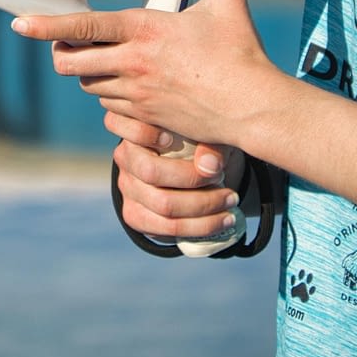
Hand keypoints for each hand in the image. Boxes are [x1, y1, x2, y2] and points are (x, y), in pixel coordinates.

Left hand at [13, 0, 274, 151]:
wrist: (254, 110)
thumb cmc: (242, 53)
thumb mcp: (230, 0)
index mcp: (146, 30)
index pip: (84, 28)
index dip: (47, 25)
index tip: (19, 23)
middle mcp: (134, 63)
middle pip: (71, 63)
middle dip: (61, 52)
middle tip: (66, 43)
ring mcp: (137, 94)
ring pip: (88, 85)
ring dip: (87, 73)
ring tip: (101, 59)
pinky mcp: (145, 118)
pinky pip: (109, 107)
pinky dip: (109, 95)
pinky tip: (127, 84)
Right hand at [105, 111, 245, 239]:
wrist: (185, 171)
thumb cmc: (195, 142)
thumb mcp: (204, 133)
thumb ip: (209, 142)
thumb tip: (210, 167)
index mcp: (136, 130)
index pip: (130, 128)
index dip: (146, 134)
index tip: (171, 138)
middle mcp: (125, 158)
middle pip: (151, 172)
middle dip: (192, 178)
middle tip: (222, 176)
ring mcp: (127, 189)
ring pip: (163, 205)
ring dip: (203, 208)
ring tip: (231, 201)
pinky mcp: (134, 215)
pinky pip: (164, 228)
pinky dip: (198, 227)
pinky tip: (222, 221)